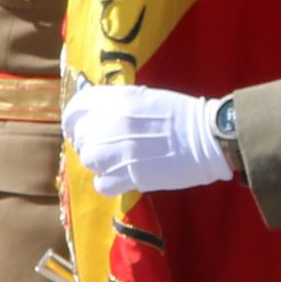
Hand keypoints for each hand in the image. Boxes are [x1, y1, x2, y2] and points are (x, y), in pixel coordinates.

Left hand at [63, 81, 232, 194]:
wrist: (208, 136)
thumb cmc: (181, 114)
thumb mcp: (145, 97)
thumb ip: (117, 104)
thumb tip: (97, 114)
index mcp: (116, 99)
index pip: (77, 107)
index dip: (72, 119)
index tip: (74, 128)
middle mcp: (112, 123)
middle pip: (81, 137)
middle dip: (89, 143)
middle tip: (105, 148)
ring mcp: (119, 150)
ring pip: (88, 161)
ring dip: (98, 163)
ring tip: (115, 163)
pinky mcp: (129, 175)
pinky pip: (101, 184)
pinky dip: (107, 183)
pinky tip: (120, 178)